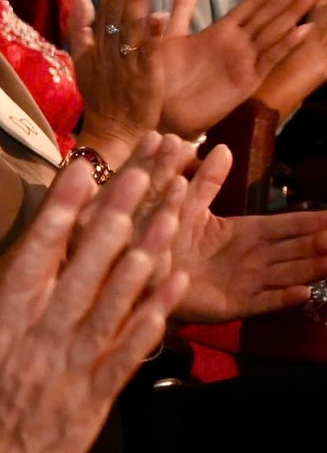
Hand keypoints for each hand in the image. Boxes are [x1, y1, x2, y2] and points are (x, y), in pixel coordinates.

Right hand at [0, 157, 185, 452]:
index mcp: (3, 327)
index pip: (36, 256)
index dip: (60, 212)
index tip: (80, 173)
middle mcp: (45, 341)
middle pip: (87, 270)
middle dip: (114, 219)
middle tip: (139, 177)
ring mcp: (77, 368)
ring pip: (118, 303)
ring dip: (146, 258)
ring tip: (168, 216)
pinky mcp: (100, 395)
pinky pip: (134, 348)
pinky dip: (156, 314)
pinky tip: (174, 283)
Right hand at [66, 0, 163, 162]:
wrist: (110, 133)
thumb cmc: (102, 98)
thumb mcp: (84, 60)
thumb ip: (80, 28)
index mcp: (97, 45)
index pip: (104, 6)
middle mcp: (109, 51)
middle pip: (115, 12)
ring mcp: (126, 65)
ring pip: (129, 29)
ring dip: (135, 3)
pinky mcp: (145, 79)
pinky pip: (148, 54)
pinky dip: (152, 36)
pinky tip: (159, 16)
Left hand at [155, 0, 320, 130]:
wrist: (160, 110)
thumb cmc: (166, 76)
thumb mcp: (171, 37)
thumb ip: (182, 11)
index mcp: (224, 30)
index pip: (254, 2)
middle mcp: (240, 43)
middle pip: (270, 12)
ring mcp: (246, 61)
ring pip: (274, 31)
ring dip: (294, 12)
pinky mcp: (247, 81)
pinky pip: (268, 59)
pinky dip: (285, 44)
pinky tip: (301, 29)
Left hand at [163, 144, 326, 320]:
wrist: (142, 271)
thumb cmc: (164, 237)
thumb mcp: (185, 205)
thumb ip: (206, 181)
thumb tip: (222, 148)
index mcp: (245, 233)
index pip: (288, 226)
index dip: (314, 222)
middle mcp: (252, 258)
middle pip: (296, 250)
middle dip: (321, 244)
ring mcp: (245, 282)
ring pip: (288, 274)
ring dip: (313, 269)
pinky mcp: (232, 304)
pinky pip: (262, 302)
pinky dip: (282, 298)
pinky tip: (303, 293)